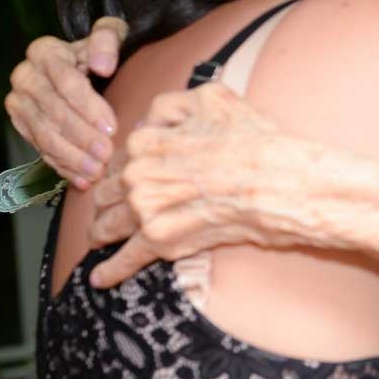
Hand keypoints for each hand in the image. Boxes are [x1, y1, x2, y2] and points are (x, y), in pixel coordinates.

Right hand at [5, 17, 127, 188]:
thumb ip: (107, 39)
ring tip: (97, 171)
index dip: (89, 106)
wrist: (81, 64)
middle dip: (81, 136)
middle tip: (107, 155)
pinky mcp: (21, 125)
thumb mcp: (110, 34)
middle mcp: (25, 76)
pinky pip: (40, 149)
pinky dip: (62, 166)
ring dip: (72, 156)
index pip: (66, 81)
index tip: (112, 127)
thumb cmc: (101, 49)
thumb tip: (103, 65)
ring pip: (43, 134)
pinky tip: (81, 180)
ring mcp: (19, 103)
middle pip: (53, 111)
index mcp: (44, 52)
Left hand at [89, 83, 346, 287]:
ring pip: (108, 224)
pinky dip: (111, 270)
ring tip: (100, 239)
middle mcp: (137, 172)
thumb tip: (150, 120)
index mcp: (146, 139)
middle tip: (110, 209)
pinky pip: (125, 258)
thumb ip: (172, 104)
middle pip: (108, 191)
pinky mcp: (159, 240)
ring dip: (102, 231)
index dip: (126, 166)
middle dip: (107, 200)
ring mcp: (144, 208)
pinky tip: (100, 278)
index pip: (122, 155)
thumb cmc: (254, 140)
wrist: (278, 181)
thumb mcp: (213, 99)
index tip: (129, 176)